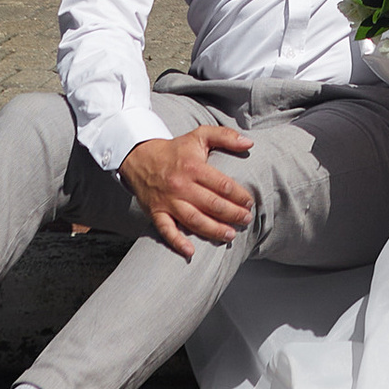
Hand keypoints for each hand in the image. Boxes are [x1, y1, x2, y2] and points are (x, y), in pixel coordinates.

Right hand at [121, 123, 255, 255]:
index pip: (222, 185)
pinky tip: (190, 252)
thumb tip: (249, 144)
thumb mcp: (199, 135)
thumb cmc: (175, 149)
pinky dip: (177, 242)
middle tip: (246, 220)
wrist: (139, 157)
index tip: (249, 202)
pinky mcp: (156, 212)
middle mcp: (180, 186)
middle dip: (232, 214)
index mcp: (193, 167)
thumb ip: (225, 136)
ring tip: (230, 235)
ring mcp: (167, 201)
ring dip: (214, 230)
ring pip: (194, 220)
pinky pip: (166, 230)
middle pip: (212, 204)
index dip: (239, 195)